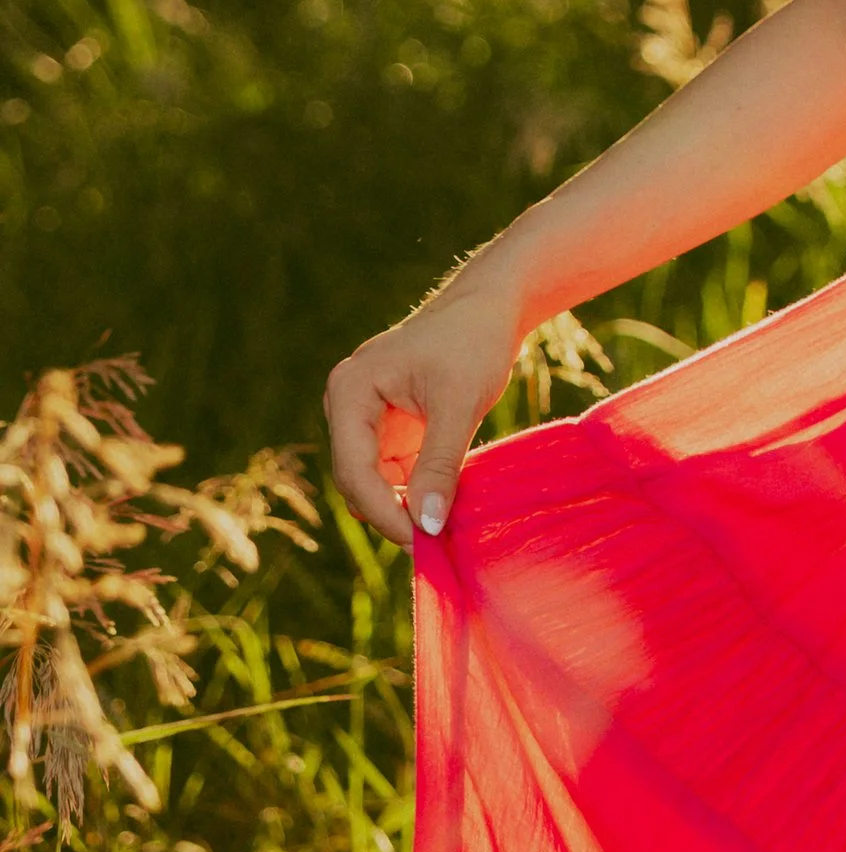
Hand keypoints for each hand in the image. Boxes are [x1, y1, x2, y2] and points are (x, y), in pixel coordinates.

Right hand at [325, 283, 520, 543]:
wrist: (493, 306)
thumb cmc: (474, 342)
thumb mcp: (459, 404)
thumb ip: (439, 465)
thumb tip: (427, 526)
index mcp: (350, 390)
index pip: (355, 469)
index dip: (384, 511)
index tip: (420, 541)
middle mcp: (347, 404)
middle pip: (357, 480)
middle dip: (392, 512)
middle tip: (433, 545)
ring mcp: (365, 416)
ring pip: (374, 481)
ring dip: (404, 505)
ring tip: (443, 527)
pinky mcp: (388, 426)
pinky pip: (393, 471)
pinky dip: (415, 490)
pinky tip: (444, 505)